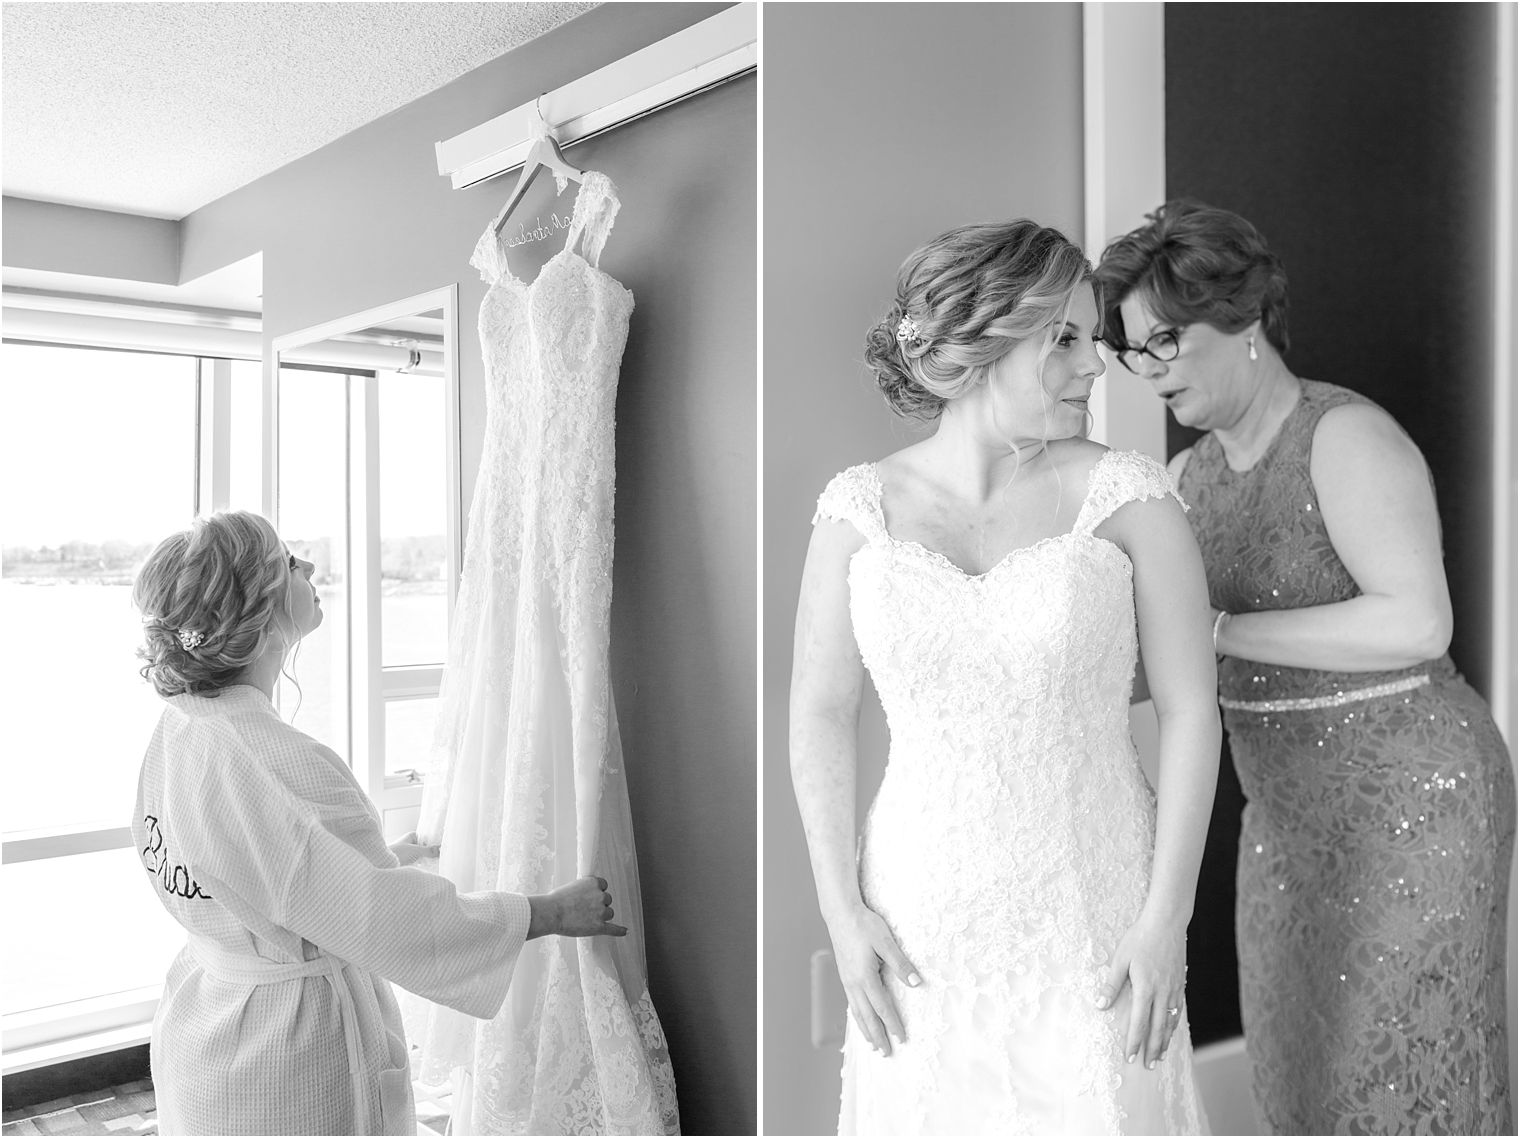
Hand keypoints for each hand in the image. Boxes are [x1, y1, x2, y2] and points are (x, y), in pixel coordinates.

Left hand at [388, 831, 439, 866]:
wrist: (383, 864)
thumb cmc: (396, 853)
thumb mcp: (415, 850)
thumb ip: (428, 851)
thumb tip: (441, 849)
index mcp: (412, 836)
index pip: (427, 837)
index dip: (435, 841)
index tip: (443, 845)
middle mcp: (411, 843)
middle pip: (426, 846)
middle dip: (432, 850)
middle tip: (443, 854)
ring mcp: (410, 852)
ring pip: (423, 854)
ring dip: (429, 857)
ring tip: (439, 860)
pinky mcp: (408, 861)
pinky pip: (420, 861)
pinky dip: (424, 863)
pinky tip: (430, 866)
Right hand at [528, 875, 627, 938]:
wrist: (551, 913)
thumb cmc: (556, 900)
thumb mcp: (572, 887)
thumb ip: (585, 890)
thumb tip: (589, 897)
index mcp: (594, 883)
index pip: (603, 886)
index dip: (596, 892)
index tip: (588, 897)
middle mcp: (600, 895)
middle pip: (607, 900)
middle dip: (598, 904)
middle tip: (582, 909)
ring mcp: (601, 911)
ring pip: (609, 913)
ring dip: (601, 916)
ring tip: (584, 919)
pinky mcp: (599, 926)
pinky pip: (613, 929)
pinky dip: (619, 931)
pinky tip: (624, 931)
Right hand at [828, 902, 921, 1056]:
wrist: (840, 913)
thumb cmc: (864, 924)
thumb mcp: (886, 941)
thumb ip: (901, 964)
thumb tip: (915, 983)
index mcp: (865, 977)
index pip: (882, 1008)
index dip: (893, 1025)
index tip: (902, 1039)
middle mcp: (854, 983)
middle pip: (867, 1016)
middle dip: (877, 1036)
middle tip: (885, 1054)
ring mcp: (847, 980)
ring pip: (857, 1011)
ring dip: (865, 1029)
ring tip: (872, 1045)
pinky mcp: (844, 975)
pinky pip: (851, 1002)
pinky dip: (857, 1016)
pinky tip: (861, 1018)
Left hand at [1096, 912, 1187, 1068]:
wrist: (1167, 923)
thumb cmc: (1141, 938)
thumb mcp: (1121, 958)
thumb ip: (1111, 983)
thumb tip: (1100, 1004)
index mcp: (1146, 988)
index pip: (1138, 1022)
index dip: (1134, 1041)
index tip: (1129, 1056)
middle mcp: (1163, 992)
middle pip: (1157, 1028)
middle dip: (1152, 1048)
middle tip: (1148, 1065)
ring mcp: (1174, 989)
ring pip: (1170, 1022)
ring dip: (1165, 1040)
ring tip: (1160, 1055)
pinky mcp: (1181, 984)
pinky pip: (1178, 1011)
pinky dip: (1174, 1025)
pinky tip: (1170, 1031)